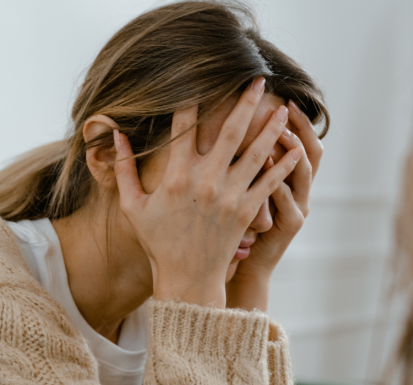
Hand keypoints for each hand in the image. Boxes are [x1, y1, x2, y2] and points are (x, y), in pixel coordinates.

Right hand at [113, 78, 302, 307]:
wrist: (187, 279)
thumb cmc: (158, 242)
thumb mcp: (132, 207)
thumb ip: (123, 170)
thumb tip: (116, 135)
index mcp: (177, 176)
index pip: (185, 126)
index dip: (192, 99)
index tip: (200, 78)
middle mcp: (206, 180)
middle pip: (231, 130)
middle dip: (245, 102)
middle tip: (258, 79)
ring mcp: (230, 195)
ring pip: (256, 152)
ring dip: (271, 127)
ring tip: (283, 107)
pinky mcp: (247, 211)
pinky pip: (270, 182)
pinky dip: (284, 165)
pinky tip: (295, 148)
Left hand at [226, 100, 323, 310]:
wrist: (242, 267)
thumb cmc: (236, 229)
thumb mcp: (244, 193)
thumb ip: (243, 164)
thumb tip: (228, 128)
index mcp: (289, 180)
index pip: (299, 142)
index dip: (297, 121)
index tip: (282, 98)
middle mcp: (299, 191)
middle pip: (311, 151)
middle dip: (301, 127)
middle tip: (285, 106)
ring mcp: (298, 207)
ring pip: (303, 172)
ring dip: (292, 150)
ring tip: (280, 130)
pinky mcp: (289, 225)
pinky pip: (288, 200)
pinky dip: (279, 181)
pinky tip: (268, 165)